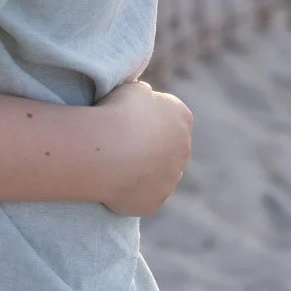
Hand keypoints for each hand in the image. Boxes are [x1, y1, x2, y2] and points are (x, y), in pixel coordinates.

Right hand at [95, 79, 192, 215]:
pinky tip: (111, 180)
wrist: (107, 151)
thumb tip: (145, 101)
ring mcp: (170, 180)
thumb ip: (145, 96)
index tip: (125, 114)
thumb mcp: (133, 88)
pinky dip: (130, 189)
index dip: (145, 114)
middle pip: (167, 146)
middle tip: (119, 140)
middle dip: (149, 144)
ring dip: (142, 168)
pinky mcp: (154, 203)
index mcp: (182, 118)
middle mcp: (183, 150)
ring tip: (112, 161)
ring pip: (158, 173)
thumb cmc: (118, 112)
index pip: (168, 114)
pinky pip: (143, 195)